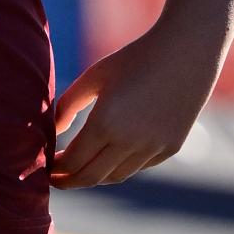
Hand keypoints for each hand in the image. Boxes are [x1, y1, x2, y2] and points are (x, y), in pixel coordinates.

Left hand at [49, 27, 224, 191]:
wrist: (187, 52)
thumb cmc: (134, 59)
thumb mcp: (94, 77)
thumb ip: (67, 106)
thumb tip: (51, 133)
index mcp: (105, 122)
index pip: (72, 161)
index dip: (56, 169)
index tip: (46, 166)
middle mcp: (129, 141)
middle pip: (91, 177)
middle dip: (70, 182)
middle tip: (56, 180)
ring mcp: (152, 148)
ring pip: (116, 176)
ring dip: (95, 176)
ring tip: (81, 169)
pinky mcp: (170, 148)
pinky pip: (139, 166)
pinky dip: (120, 167)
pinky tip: (111, 157)